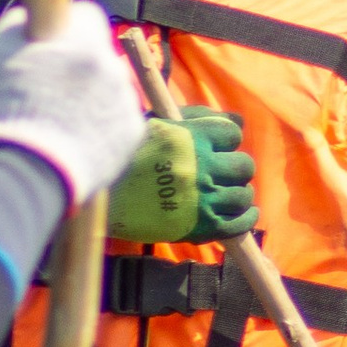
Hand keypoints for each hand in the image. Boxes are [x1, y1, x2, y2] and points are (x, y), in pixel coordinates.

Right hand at [0, 0, 139, 205]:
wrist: (30, 171)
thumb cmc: (7, 109)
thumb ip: (17, 21)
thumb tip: (31, 13)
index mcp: (83, 42)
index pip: (88, 14)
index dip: (69, 27)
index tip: (55, 43)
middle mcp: (113, 65)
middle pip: (101, 53)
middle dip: (81, 64)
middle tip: (53, 88)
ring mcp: (126, 100)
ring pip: (112, 85)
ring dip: (93, 95)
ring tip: (63, 120)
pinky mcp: (133, 133)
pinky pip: (119, 118)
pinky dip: (102, 125)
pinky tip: (77, 138)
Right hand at [105, 106, 255, 242]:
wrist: (102, 198)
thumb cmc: (127, 155)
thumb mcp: (160, 124)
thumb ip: (199, 117)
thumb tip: (238, 123)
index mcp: (190, 139)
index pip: (232, 134)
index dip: (225, 139)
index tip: (216, 146)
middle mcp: (200, 170)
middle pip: (243, 166)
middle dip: (234, 167)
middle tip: (220, 171)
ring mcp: (202, 201)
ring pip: (243, 195)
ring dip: (237, 192)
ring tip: (224, 192)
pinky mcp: (200, 228)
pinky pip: (238, 225)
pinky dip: (245, 219)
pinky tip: (242, 213)